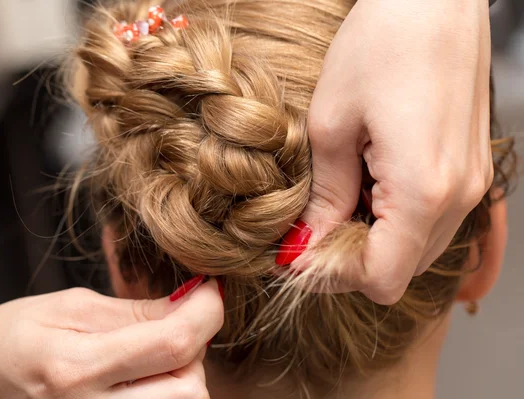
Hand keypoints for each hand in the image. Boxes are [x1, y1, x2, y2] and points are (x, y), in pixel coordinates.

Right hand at [0, 279, 222, 398]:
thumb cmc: (8, 338)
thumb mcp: (68, 308)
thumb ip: (135, 312)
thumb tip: (194, 303)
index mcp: (76, 369)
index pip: (175, 343)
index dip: (207, 310)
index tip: (210, 288)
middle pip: (191, 387)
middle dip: (194, 349)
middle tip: (172, 324)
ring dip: (183, 374)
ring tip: (151, 352)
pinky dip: (168, 392)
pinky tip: (145, 374)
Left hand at [297, 0, 492, 303]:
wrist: (434, 0)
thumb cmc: (383, 44)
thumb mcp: (332, 124)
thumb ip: (326, 195)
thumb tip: (309, 240)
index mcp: (423, 190)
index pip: (379, 277)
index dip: (331, 274)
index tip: (297, 254)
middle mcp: (458, 197)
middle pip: (399, 270)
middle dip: (348, 259)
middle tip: (309, 227)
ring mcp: (470, 184)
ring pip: (415, 249)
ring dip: (372, 239)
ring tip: (337, 198)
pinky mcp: (469, 170)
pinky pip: (431, 221)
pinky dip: (395, 219)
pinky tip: (368, 183)